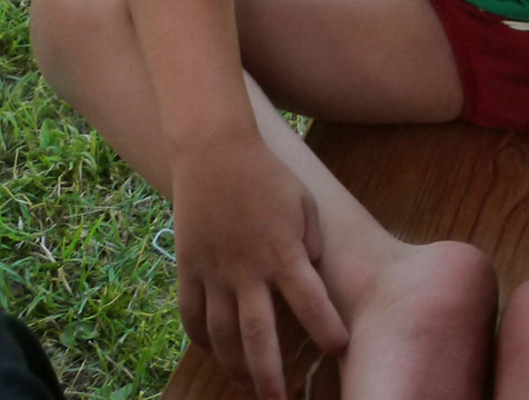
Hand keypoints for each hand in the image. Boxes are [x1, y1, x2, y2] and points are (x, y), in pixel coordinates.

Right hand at [171, 138, 347, 399]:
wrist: (215, 152)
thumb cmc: (268, 175)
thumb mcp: (304, 204)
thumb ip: (312, 244)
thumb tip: (312, 276)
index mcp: (283, 252)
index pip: (311, 302)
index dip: (327, 330)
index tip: (339, 349)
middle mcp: (248, 270)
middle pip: (259, 337)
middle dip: (270, 377)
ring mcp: (214, 272)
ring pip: (222, 336)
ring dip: (235, 366)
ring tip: (248, 385)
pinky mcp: (189, 269)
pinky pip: (191, 316)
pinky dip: (201, 339)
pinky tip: (214, 351)